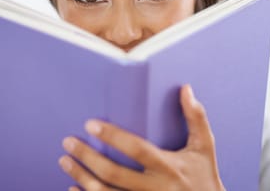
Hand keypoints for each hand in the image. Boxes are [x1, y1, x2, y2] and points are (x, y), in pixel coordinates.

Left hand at [59, 84, 225, 190]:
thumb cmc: (204, 176)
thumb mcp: (205, 146)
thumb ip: (196, 117)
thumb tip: (186, 88)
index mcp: (168, 166)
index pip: (136, 149)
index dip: (112, 136)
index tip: (90, 124)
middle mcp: (155, 189)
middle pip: (114, 174)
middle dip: (87, 157)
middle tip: (67, 142)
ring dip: (81, 178)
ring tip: (64, 161)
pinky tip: (72, 189)